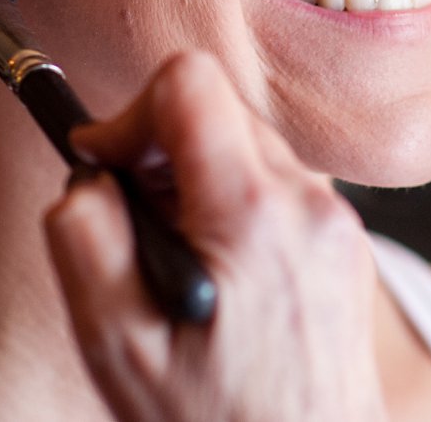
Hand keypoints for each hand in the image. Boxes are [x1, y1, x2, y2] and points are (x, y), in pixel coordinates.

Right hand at [45, 52, 386, 421]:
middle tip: (136, 228)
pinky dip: (235, 207)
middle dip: (159, 155)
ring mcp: (336, 220)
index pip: (190, 84)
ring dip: (196, 183)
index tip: (106, 166)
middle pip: (217, 110)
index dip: (129, 115)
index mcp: (252, 216)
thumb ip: (86, 240)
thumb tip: (85, 173)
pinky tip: (221, 277)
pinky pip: (278, 185)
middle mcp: (308, 203)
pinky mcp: (345, 239)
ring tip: (179, 263)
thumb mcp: (119, 345)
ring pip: (247, 146)